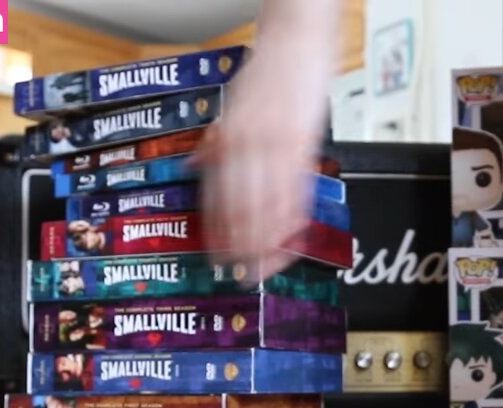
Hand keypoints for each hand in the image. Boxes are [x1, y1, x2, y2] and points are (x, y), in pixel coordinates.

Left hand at [199, 3, 340, 274]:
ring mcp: (279, 147)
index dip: (217, 232)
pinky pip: (299, 193)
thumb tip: (196, 165)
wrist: (299, 39)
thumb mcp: (230, 105)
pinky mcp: (306, 145)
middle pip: (242, 210)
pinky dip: (294, 221)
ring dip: (266, 243)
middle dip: (241, 247)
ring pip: (271, 208)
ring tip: (264, 267)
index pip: (218, 197)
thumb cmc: (268, 69)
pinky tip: (291, 238)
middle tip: (240, 273)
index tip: (216, 255)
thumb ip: (215, 140)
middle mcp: (250, 144)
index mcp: (228, 137)